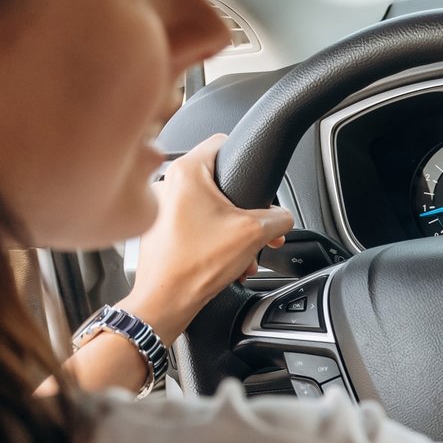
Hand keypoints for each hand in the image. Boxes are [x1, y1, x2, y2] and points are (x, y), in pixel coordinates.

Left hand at [126, 134, 291, 336]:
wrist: (166, 300)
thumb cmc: (195, 264)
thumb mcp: (254, 233)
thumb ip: (279, 218)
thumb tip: (283, 218)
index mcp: (186, 173)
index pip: (222, 142)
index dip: (247, 158)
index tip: (256, 177)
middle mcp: (167, 184)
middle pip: (220, 182)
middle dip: (246, 210)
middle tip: (261, 229)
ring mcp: (160, 207)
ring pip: (209, 208)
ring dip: (233, 231)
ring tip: (245, 253)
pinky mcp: (159, 229)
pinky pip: (196, 225)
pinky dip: (215, 240)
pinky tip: (228, 262)